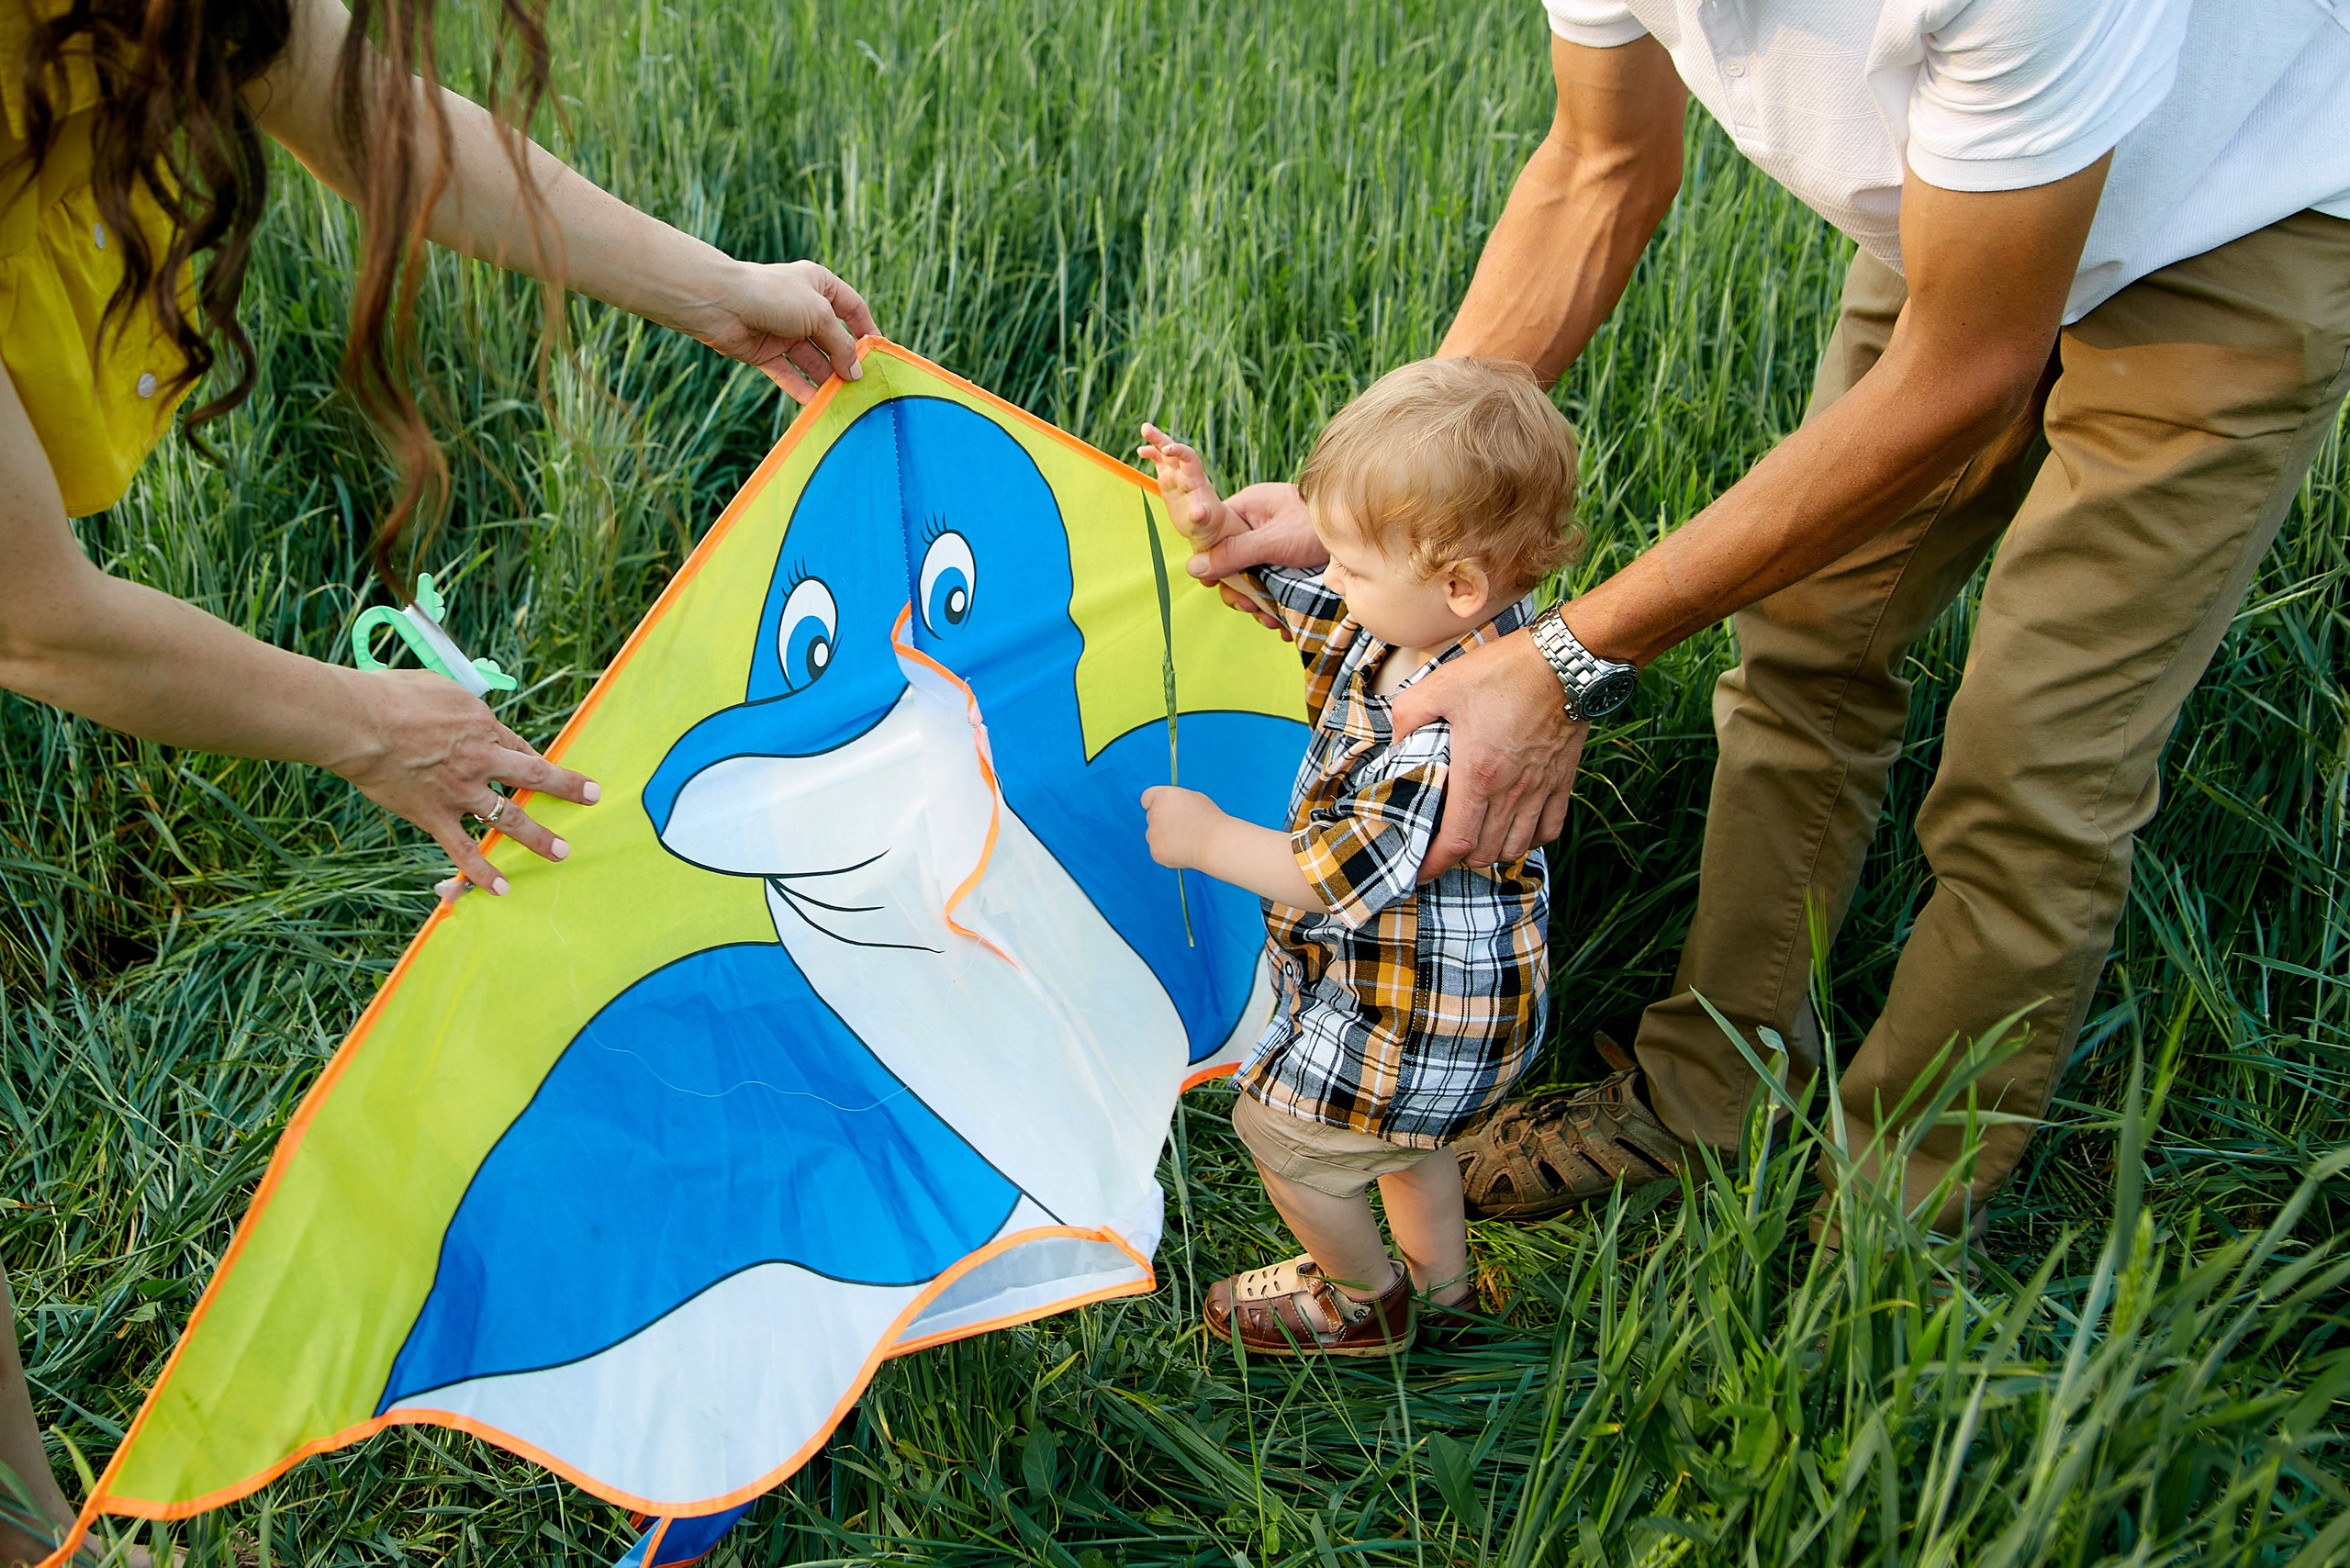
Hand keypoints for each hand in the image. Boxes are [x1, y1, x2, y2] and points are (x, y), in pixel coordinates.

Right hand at [330, 669, 600, 898]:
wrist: (360, 722)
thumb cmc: (392, 696)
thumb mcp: (439, 688)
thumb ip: (457, 707)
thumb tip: (460, 713)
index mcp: (483, 726)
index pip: (518, 746)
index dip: (534, 759)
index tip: (547, 770)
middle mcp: (481, 760)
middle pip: (533, 776)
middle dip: (567, 788)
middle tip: (592, 798)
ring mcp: (461, 791)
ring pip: (509, 818)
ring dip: (538, 837)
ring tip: (562, 851)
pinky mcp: (436, 816)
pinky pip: (464, 850)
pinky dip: (482, 872)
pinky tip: (502, 889)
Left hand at [679, 260, 880, 402]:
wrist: (721, 303)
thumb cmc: (774, 296)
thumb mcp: (819, 315)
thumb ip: (841, 344)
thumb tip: (856, 372)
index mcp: (819, 285)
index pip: (852, 308)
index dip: (867, 329)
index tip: (880, 354)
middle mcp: (803, 307)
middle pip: (833, 338)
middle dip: (846, 360)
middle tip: (862, 385)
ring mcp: (784, 331)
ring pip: (812, 359)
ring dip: (826, 378)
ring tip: (843, 399)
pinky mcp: (765, 352)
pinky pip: (789, 373)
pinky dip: (802, 388)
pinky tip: (817, 405)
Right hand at [1137, 424, 1240, 550]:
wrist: (1208, 526)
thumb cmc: (1209, 525)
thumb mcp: (1205, 522)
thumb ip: (1201, 516)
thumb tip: (1198, 513)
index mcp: (1196, 479)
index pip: (1189, 458)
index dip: (1178, 451)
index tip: (1166, 449)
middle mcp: (1186, 473)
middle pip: (1174, 450)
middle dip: (1162, 438)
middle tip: (1146, 428)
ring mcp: (1177, 475)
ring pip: (1165, 454)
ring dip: (1156, 441)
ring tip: (1145, 428)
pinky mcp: (1169, 481)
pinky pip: (1159, 463)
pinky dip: (1151, 455)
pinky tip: (1141, 450)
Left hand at [1141, 784, 1227, 869]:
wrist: (1217, 844)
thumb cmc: (1210, 820)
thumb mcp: (1194, 799)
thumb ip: (1175, 801)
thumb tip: (1165, 807)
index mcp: (1165, 796)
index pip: (1147, 798)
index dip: (1154, 804)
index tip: (1162, 810)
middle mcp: (1155, 813)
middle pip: (1151, 817)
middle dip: (1162, 822)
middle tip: (1183, 827)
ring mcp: (1154, 833)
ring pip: (1152, 835)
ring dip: (1163, 837)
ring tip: (1186, 839)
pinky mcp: (1156, 851)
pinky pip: (1158, 850)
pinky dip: (1168, 852)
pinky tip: (1184, 850)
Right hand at [1190, 481, 1328, 634]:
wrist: (1362, 534)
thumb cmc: (1318, 524)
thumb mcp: (1273, 540)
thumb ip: (1235, 553)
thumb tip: (1193, 568)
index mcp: (1248, 509)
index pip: (1214, 535)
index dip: (1211, 562)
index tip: (1217, 585)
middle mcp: (1258, 529)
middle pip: (1232, 564)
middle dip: (1240, 592)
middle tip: (1250, 607)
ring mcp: (1275, 550)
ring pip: (1253, 582)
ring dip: (1260, 606)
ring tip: (1272, 621)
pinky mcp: (1291, 568)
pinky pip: (1275, 590)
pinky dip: (1278, 609)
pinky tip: (1286, 626)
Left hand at [1390, 628, 1584, 876]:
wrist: (1564, 661)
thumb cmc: (1503, 672)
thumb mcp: (1440, 685)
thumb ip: (1408, 716)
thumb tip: (1396, 743)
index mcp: (1478, 773)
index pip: (1457, 841)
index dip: (1436, 864)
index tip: (1422, 871)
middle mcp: (1512, 790)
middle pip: (1486, 852)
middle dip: (1460, 858)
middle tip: (1443, 848)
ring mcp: (1541, 789)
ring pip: (1517, 847)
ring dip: (1493, 851)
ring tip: (1476, 841)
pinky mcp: (1562, 781)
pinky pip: (1550, 830)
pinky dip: (1530, 840)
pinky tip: (1516, 829)